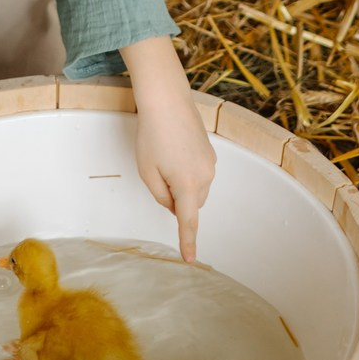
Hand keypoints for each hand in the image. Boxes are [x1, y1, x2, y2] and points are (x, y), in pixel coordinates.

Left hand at [134, 94, 215, 261]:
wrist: (167, 100)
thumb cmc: (152, 135)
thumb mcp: (147, 171)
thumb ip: (161, 195)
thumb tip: (174, 204)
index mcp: (187, 185)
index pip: (188, 221)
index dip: (188, 242)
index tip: (190, 259)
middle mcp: (205, 176)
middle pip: (192, 203)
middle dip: (177, 199)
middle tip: (158, 175)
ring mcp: (210, 163)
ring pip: (197, 188)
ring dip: (183, 184)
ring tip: (165, 157)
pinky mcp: (211, 152)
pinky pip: (200, 172)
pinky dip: (188, 171)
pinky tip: (175, 151)